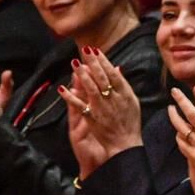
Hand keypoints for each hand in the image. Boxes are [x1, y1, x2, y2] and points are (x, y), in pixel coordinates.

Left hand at [59, 45, 143, 176]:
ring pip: (91, 88)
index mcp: (125, 94)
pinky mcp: (92, 118)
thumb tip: (117, 68)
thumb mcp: (132, 102)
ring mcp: (102, 109)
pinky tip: (62, 89)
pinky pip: (79, 106)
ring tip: (75, 63)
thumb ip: (124, 85)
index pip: (112, 73)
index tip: (95, 50)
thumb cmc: (130, 123)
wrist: (125, 144)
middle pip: (101, 77)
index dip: (103, 61)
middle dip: (92, 62)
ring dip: (82, 75)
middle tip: (84, 50)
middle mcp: (113, 99)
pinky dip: (70, 97)